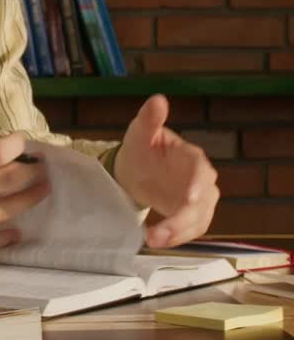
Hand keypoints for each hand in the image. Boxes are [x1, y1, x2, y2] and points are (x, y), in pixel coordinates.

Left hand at [113, 94, 219, 248]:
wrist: (136, 170)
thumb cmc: (141, 147)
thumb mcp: (140, 132)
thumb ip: (149, 118)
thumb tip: (158, 99)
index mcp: (191, 156)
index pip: (200, 169)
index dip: (198, 184)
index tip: (189, 199)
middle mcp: (201, 179)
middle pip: (203, 201)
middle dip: (184, 219)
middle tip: (160, 232)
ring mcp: (199, 200)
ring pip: (198, 220)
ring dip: (178, 233)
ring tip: (152, 239)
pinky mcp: (192, 216)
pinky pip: (191, 231)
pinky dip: (176, 238)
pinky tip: (157, 240)